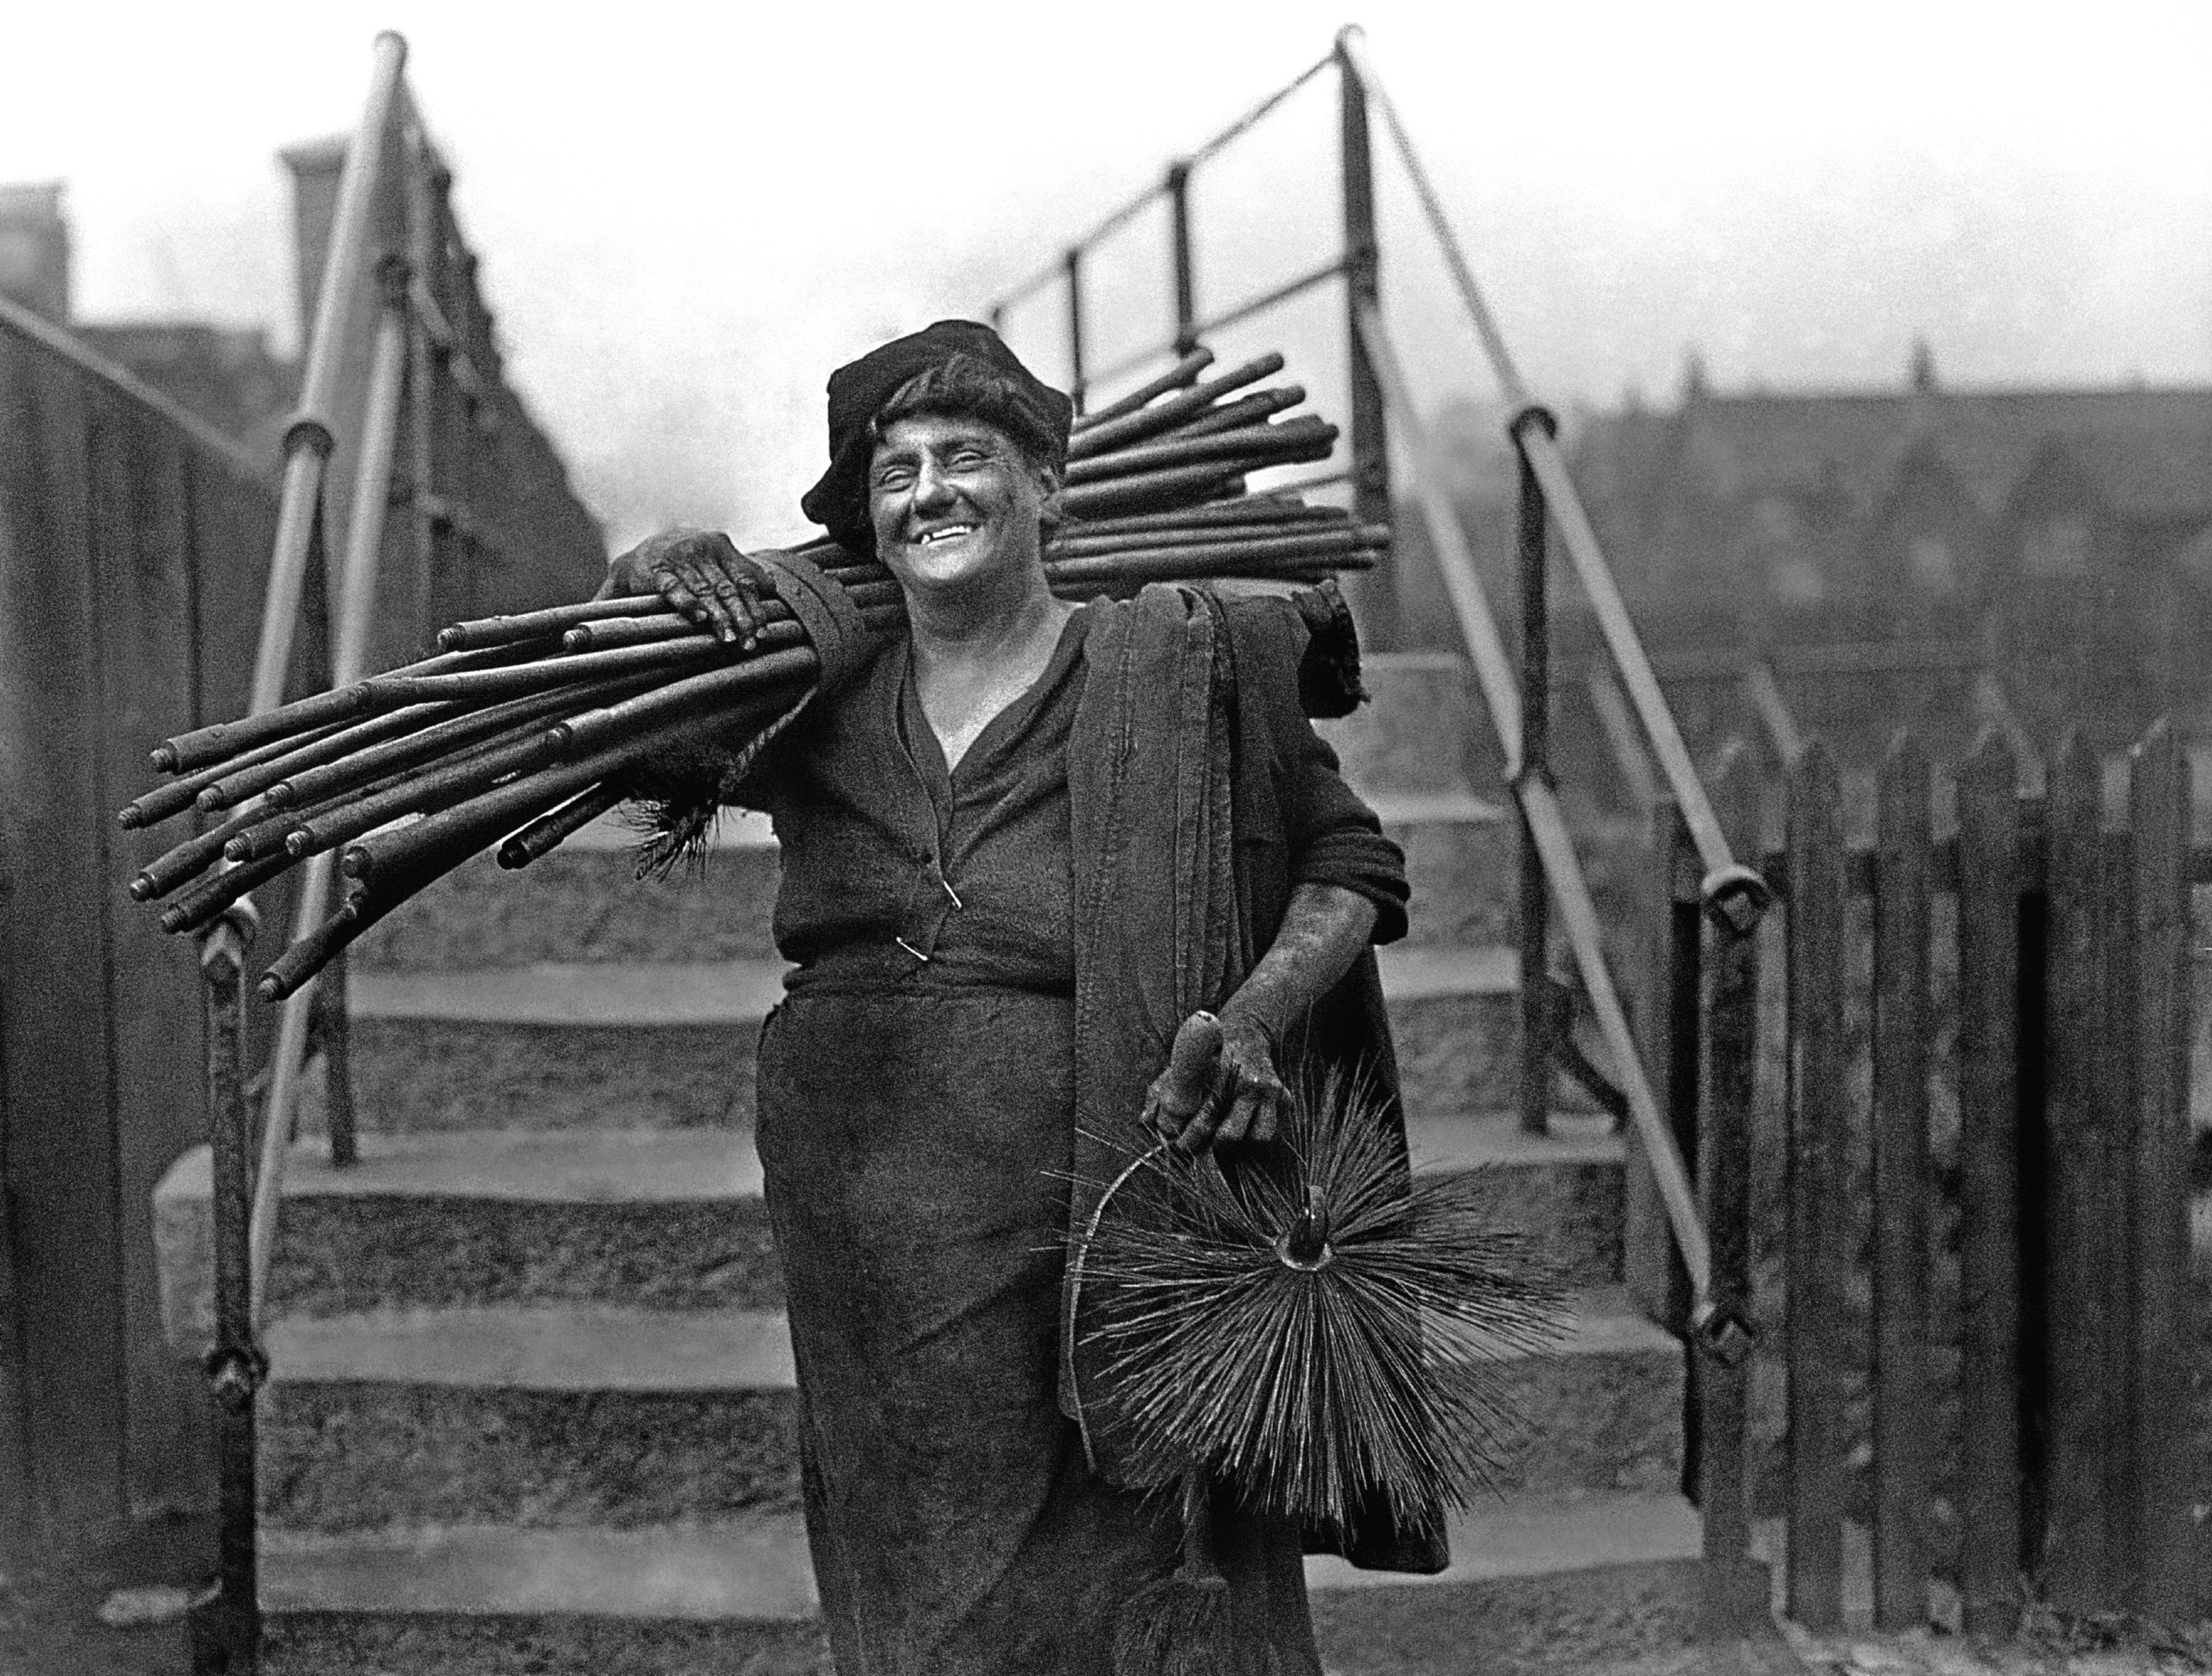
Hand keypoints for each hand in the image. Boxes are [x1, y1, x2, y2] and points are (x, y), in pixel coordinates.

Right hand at [604, 527, 769, 647]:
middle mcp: (701, 549)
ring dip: (718, 616)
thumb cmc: (687, 562)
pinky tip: (699, 618)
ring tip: (728, 637)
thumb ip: (741, 570)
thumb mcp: (714, 559)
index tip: (762, 632)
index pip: (744, 580)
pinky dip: (687, 603)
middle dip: (740, 617)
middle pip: (727, 588)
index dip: (755, 608)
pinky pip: (674, 588)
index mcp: (720, 546)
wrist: (642, 555)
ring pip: (704, 590)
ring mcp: (678, 558)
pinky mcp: (656, 570)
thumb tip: (772, 587)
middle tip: (749, 641)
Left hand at [1142, 1010, 1287, 1155]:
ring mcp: (1268, 1090)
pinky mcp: (1283, 1094)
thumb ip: (1162, 1091)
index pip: (1204, 1119)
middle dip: (1216, 1145)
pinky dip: (1263, 1126)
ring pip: (1260, 1136)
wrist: (1247, 1028)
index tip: (1180, 1146)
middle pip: (1231, 1136)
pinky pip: (1275, 1124)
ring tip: (1231, 1128)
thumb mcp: (1182, 1063)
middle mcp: (1248, 1083)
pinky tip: (1251, 1117)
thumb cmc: (1209, 1050)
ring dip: (1244, 1138)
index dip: (1189, 1139)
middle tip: (1207, 1141)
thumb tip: (1146, 1122)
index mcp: (1221, 1075)